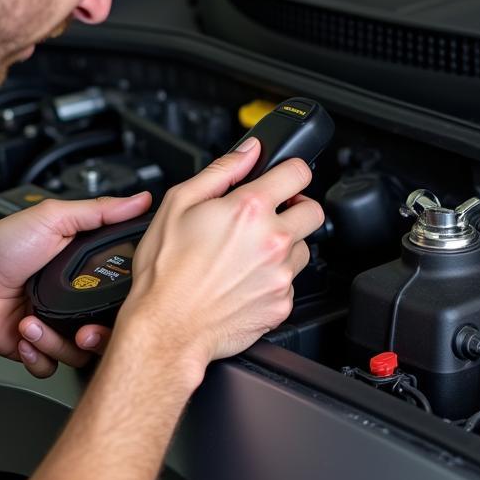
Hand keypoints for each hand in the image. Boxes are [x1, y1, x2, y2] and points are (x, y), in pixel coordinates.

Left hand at [0, 192, 151, 376]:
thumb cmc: (0, 246)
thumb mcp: (55, 218)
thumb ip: (100, 211)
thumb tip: (140, 200)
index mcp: (85, 268)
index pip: (122, 290)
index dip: (127, 301)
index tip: (120, 303)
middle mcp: (75, 298)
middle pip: (107, 328)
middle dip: (95, 333)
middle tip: (81, 327)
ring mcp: (56, 324)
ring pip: (80, 352)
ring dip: (56, 341)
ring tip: (34, 322)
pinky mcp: (36, 347)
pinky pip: (53, 366)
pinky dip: (40, 356)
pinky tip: (26, 336)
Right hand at [116, 138, 323, 379]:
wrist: (167, 327)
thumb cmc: (166, 271)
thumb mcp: (179, 203)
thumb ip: (222, 170)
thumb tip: (248, 151)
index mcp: (250, 209)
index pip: (298, 173)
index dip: (290, 170)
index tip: (283, 177)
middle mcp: (272, 240)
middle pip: (313, 210)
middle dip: (295, 208)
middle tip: (270, 215)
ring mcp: (281, 275)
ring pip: (304, 248)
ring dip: (285, 245)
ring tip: (250, 253)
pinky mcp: (282, 304)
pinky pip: (290, 282)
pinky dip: (274, 278)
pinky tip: (246, 279)